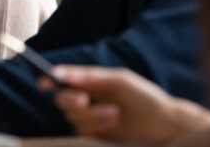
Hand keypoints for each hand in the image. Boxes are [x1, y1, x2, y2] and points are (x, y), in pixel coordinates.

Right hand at [39, 66, 209, 146]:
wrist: (164, 124)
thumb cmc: (143, 96)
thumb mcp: (117, 80)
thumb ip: (89, 76)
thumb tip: (62, 74)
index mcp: (90, 82)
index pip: (64, 78)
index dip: (51, 79)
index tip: (45, 82)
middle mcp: (87, 99)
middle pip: (62, 99)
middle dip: (70, 99)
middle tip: (84, 99)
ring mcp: (90, 119)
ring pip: (73, 116)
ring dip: (92, 114)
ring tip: (114, 112)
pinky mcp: (94, 136)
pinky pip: (82, 130)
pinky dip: (97, 124)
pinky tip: (114, 121)